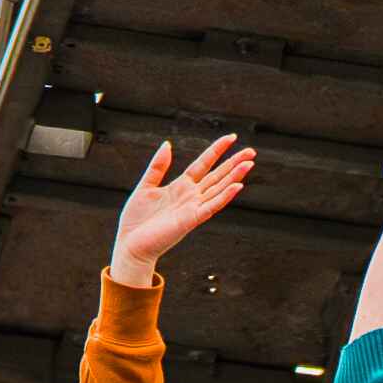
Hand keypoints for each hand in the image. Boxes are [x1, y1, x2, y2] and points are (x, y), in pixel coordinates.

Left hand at [108, 133, 260, 287]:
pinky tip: (238, 186)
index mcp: (181, 186)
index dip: (217, 150)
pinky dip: (225, 196)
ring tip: (249, 164)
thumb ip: (158, 166)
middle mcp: (191, 196)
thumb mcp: (146, 186)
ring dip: (234, 176)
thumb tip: (168, 144)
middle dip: (234, 163)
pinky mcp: (191, 220)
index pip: (204, 164)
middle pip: (217, 176)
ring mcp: (193, 208)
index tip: (231, 138)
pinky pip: (211, 206)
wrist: (131, 245)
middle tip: (252, 151)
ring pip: (219, 189)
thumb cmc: (137, 220)